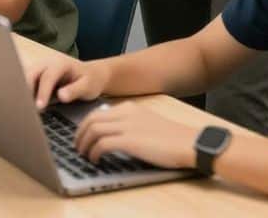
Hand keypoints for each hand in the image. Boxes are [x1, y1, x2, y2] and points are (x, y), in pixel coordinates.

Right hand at [26, 54, 109, 109]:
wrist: (90, 75)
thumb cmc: (89, 81)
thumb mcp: (87, 87)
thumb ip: (75, 91)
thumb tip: (61, 96)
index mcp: (60, 64)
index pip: (47, 77)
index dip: (42, 92)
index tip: (39, 107)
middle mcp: (46, 63)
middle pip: (30, 74)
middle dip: (26, 91)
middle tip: (26, 110)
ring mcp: (39, 69)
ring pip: (24, 78)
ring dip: (22, 93)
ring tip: (23, 110)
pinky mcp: (36, 76)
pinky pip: (25, 83)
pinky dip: (23, 94)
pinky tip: (24, 107)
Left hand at [73, 101, 201, 168]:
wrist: (189, 143)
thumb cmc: (173, 138)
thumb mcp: (148, 123)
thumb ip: (131, 123)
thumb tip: (114, 134)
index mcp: (130, 108)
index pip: (98, 112)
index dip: (86, 125)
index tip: (83, 135)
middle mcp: (126, 113)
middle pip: (91, 119)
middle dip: (80, 133)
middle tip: (78, 146)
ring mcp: (127, 126)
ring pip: (93, 130)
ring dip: (84, 143)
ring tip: (83, 154)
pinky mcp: (129, 141)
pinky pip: (102, 144)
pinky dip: (94, 152)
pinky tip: (95, 160)